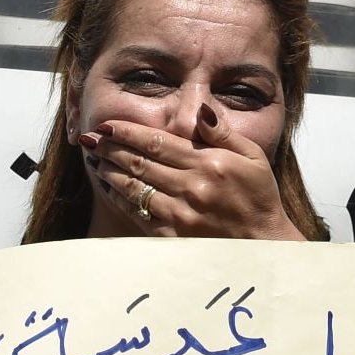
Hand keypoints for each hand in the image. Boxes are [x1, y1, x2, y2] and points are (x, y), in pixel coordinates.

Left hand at [82, 103, 304, 239]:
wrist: (264, 245)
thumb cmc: (258, 198)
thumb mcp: (252, 156)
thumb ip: (223, 132)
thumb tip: (201, 109)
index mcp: (208, 164)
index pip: (156, 143)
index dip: (127, 132)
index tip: (107, 125)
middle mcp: (191, 188)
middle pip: (139, 163)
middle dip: (110, 148)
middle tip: (90, 138)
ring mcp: (180, 214)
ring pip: (134, 187)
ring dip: (110, 171)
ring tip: (95, 159)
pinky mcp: (173, 236)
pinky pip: (139, 214)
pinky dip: (120, 199)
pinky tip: (108, 187)